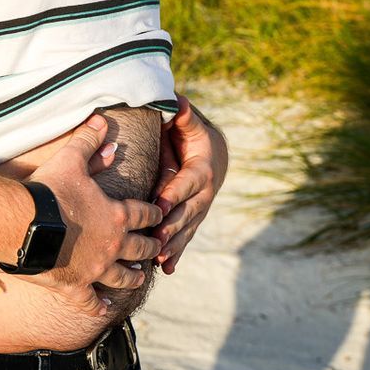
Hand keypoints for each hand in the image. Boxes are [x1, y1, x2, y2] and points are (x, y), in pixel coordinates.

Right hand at [25, 114, 162, 299]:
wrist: (22, 224)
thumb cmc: (48, 191)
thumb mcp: (70, 160)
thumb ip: (89, 142)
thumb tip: (102, 121)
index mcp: (116, 214)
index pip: (143, 212)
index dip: (153, 211)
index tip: (159, 213)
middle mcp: (112, 245)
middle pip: (140, 247)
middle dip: (150, 246)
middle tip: (156, 247)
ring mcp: (95, 269)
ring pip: (123, 277)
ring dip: (133, 277)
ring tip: (139, 277)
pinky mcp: (76, 287)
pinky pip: (91, 302)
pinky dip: (99, 306)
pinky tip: (105, 309)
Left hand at [152, 96, 227, 273]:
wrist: (215, 154)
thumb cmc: (193, 135)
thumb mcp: (189, 124)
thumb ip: (182, 116)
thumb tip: (176, 100)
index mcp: (201, 169)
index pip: (186, 183)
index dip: (173, 193)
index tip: (159, 204)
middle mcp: (203, 193)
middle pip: (187, 212)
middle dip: (171, 227)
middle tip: (155, 241)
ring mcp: (200, 209)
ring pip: (187, 229)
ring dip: (174, 245)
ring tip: (160, 260)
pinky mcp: (193, 219)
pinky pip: (186, 238)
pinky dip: (178, 254)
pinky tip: (168, 269)